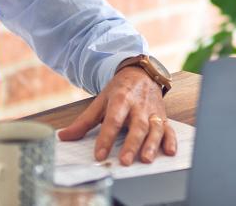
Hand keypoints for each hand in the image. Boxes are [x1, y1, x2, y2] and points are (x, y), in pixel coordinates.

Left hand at [57, 66, 175, 164]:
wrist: (142, 73)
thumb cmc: (120, 90)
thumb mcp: (100, 101)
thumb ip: (84, 122)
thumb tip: (64, 136)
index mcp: (121, 99)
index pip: (113, 120)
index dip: (106, 138)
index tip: (99, 155)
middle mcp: (139, 106)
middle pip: (137, 126)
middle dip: (132, 144)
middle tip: (124, 160)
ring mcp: (153, 112)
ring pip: (155, 128)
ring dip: (151, 144)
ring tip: (145, 159)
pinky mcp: (163, 117)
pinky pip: (169, 129)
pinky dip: (171, 140)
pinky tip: (169, 152)